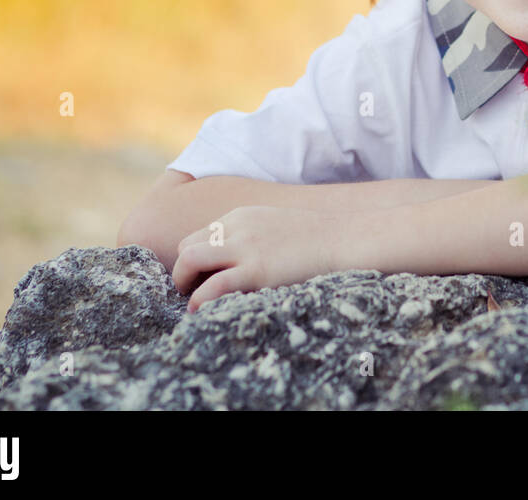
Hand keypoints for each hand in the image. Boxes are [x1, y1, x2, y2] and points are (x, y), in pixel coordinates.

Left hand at [172, 205, 341, 312]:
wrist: (344, 239)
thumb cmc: (317, 239)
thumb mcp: (277, 225)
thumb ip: (254, 235)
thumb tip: (239, 259)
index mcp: (242, 216)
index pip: (200, 236)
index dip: (196, 259)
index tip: (204, 278)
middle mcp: (238, 228)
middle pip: (187, 246)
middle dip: (183, 271)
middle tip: (193, 292)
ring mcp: (246, 248)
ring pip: (189, 259)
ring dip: (184, 281)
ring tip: (193, 300)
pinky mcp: (257, 270)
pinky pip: (213, 285)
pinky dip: (199, 300)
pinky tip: (199, 311)